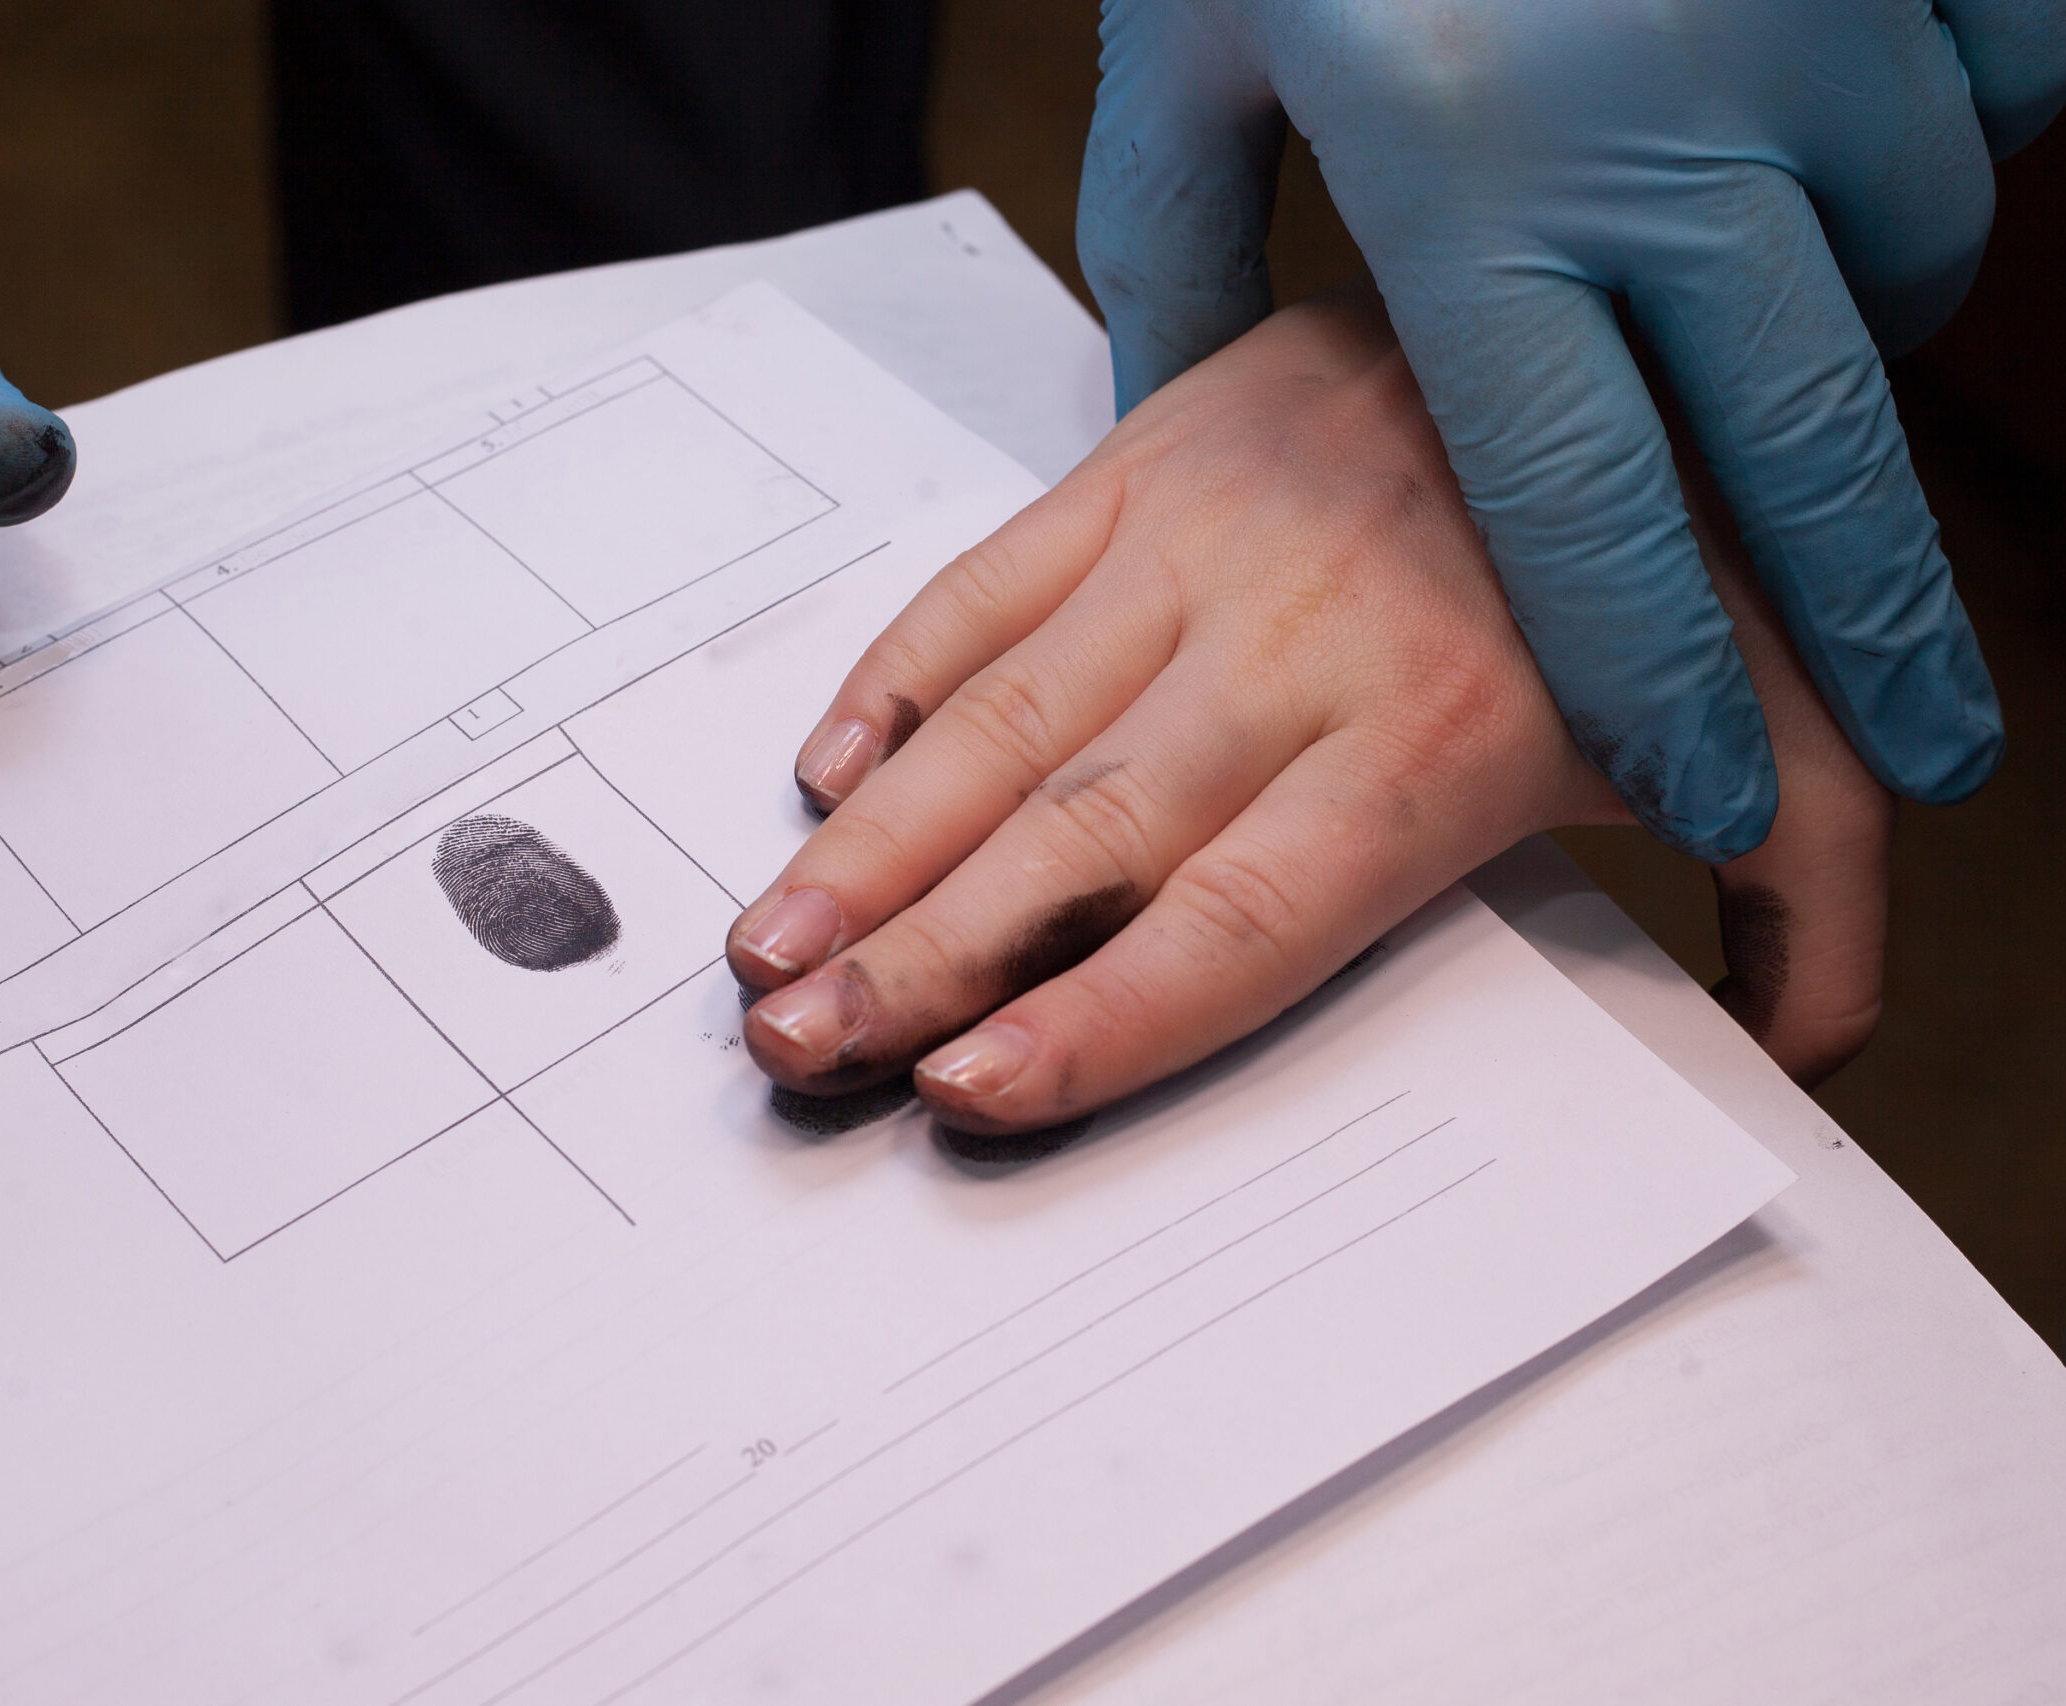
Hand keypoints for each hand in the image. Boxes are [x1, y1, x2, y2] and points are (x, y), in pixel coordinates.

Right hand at [727, 285, 1888, 1136]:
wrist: (1607, 294)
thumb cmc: (1676, 547)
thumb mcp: (1794, 733)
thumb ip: (1812, 911)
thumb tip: (1805, 1057)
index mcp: (1435, 735)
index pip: (1237, 916)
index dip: (1098, 1017)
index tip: (969, 1089)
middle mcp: (1297, 645)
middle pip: (1079, 836)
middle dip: (923, 956)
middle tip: (798, 1051)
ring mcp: (1202, 543)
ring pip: (1002, 719)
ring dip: (870, 846)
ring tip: (766, 950)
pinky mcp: (1143, 461)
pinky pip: (988, 577)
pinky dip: (896, 679)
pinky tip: (822, 779)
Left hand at [1076, 0, 2059, 860]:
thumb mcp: (1193, 37)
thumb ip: (1175, 245)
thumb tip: (1161, 416)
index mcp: (1469, 186)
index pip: (1582, 516)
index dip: (1658, 680)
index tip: (1711, 789)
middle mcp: (1668, 126)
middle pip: (1810, 457)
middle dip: (1875, 629)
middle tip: (1927, 743)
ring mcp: (1820, 22)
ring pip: (1903, 274)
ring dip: (1855, 335)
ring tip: (1767, 321)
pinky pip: (1986, 104)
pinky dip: (1930, 148)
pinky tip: (1830, 127)